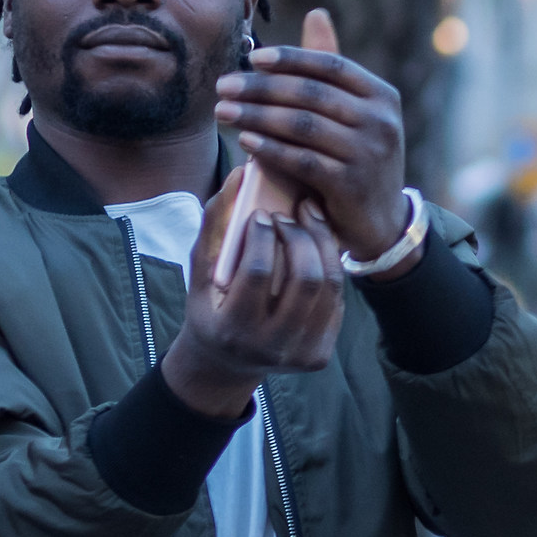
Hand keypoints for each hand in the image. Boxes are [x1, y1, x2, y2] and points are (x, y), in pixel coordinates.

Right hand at [160, 169, 346, 417]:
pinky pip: (337, 300)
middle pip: (306, 280)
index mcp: (231, 330)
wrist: (226, 362)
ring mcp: (300, 355)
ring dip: (322, 246)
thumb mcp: (200, 268)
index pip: (257, 273)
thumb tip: (242, 174)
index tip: (262, 215)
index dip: (263, 236)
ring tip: (308, 221)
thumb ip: (216, 222)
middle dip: (302, 237)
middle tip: (291, 214)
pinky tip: (317, 247)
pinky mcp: (320, 355)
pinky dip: (330, 267)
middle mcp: (270, 348)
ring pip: (329, 287)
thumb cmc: (210, 304)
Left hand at [213, 12, 411, 263]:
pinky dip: (270, 149)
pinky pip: (302, 160)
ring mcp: (369, 154)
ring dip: (256, 116)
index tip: (252, 58)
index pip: (331, 65)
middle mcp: (381, 121)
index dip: (290, 58)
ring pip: (302, 125)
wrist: (381, 221)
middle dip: (261, 88)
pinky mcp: (352, 185)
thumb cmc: (358, 157)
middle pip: (311, 94)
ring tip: (224, 112)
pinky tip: (245, 142)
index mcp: (381, 95)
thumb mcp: (354, 112)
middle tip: (223, 86)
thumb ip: (331, 68)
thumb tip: (316, 13)